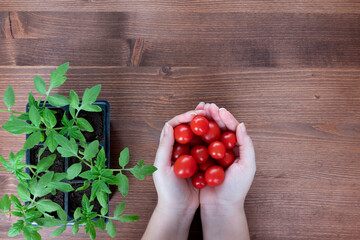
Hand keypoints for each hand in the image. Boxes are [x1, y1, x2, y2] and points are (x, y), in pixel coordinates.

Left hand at [143, 110, 207, 239]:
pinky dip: (214, 139)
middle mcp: (179, 148)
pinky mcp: (200, 162)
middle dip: (198, 117)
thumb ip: (165, 147)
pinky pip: (207, 147)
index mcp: (168, 147)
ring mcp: (190, 155)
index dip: (185, 117)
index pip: (175, 125)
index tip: (196, 114)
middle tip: (209, 110)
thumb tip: (169, 125)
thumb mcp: (162, 168)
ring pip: (199, 135)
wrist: (179, 209)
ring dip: (207, 125)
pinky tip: (222, 134)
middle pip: (188, 127)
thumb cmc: (167, 190)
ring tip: (216, 116)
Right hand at [196, 102, 255, 207]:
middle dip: (213, 116)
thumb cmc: (236, 189)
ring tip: (197, 112)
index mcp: (237, 149)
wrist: (220, 207)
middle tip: (206, 106)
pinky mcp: (201, 161)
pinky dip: (194, 136)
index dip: (226, 117)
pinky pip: (197, 145)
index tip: (218, 109)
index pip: (232, 128)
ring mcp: (212, 155)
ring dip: (203, 123)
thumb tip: (242, 124)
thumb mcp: (247, 167)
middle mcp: (225, 150)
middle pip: (219, 128)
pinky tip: (188, 128)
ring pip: (207, 134)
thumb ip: (247, 145)